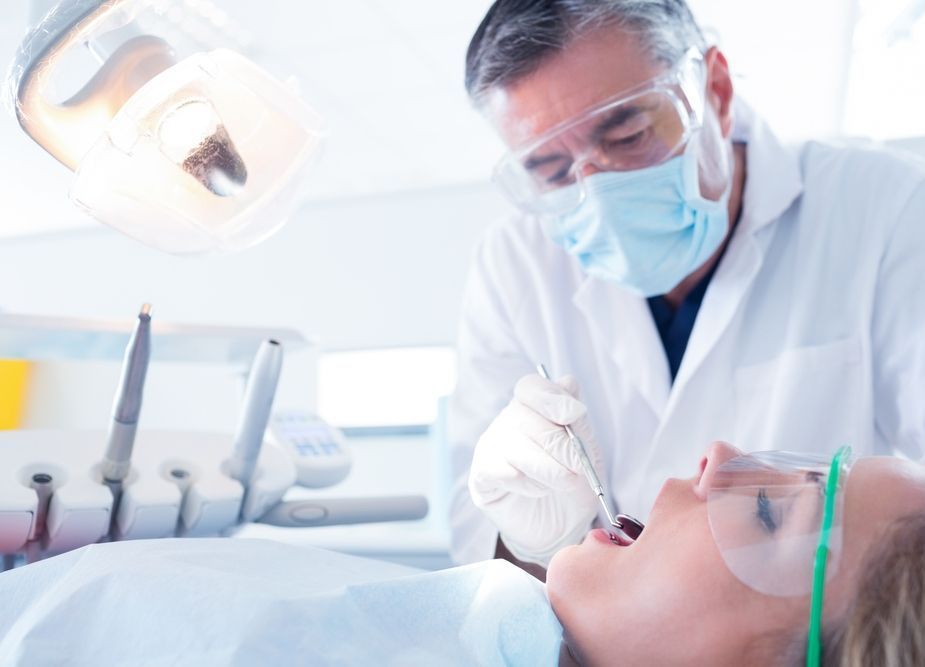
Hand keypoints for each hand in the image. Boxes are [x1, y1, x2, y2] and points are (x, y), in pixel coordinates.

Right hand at [468, 373, 601, 566]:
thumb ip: (577, 420)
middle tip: (579, 467)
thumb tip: (567, 382)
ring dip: (548, 467)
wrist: (561, 526)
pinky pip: (501, 470)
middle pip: (526, 417)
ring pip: (514, 444)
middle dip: (560, 444)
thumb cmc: (572, 484)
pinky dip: (527, 482)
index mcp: (534, 408)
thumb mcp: (586, 452)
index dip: (551, 397)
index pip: (531, 387)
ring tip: (565, 483)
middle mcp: (509, 421)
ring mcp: (492, 446)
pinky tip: (538, 490)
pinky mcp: (481, 474)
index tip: (573, 414)